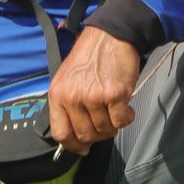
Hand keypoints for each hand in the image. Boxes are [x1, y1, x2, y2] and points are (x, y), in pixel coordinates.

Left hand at [47, 27, 141, 154]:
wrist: (110, 35)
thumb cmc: (89, 56)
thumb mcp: (66, 78)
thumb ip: (67, 105)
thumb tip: (74, 136)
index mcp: (58, 94)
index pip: (61, 133)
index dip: (73, 146)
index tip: (82, 148)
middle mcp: (73, 98)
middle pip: (85, 135)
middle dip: (98, 135)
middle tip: (105, 123)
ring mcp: (94, 97)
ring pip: (105, 130)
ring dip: (113, 125)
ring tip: (115, 110)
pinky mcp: (114, 95)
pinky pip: (121, 122)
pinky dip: (126, 118)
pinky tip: (125, 107)